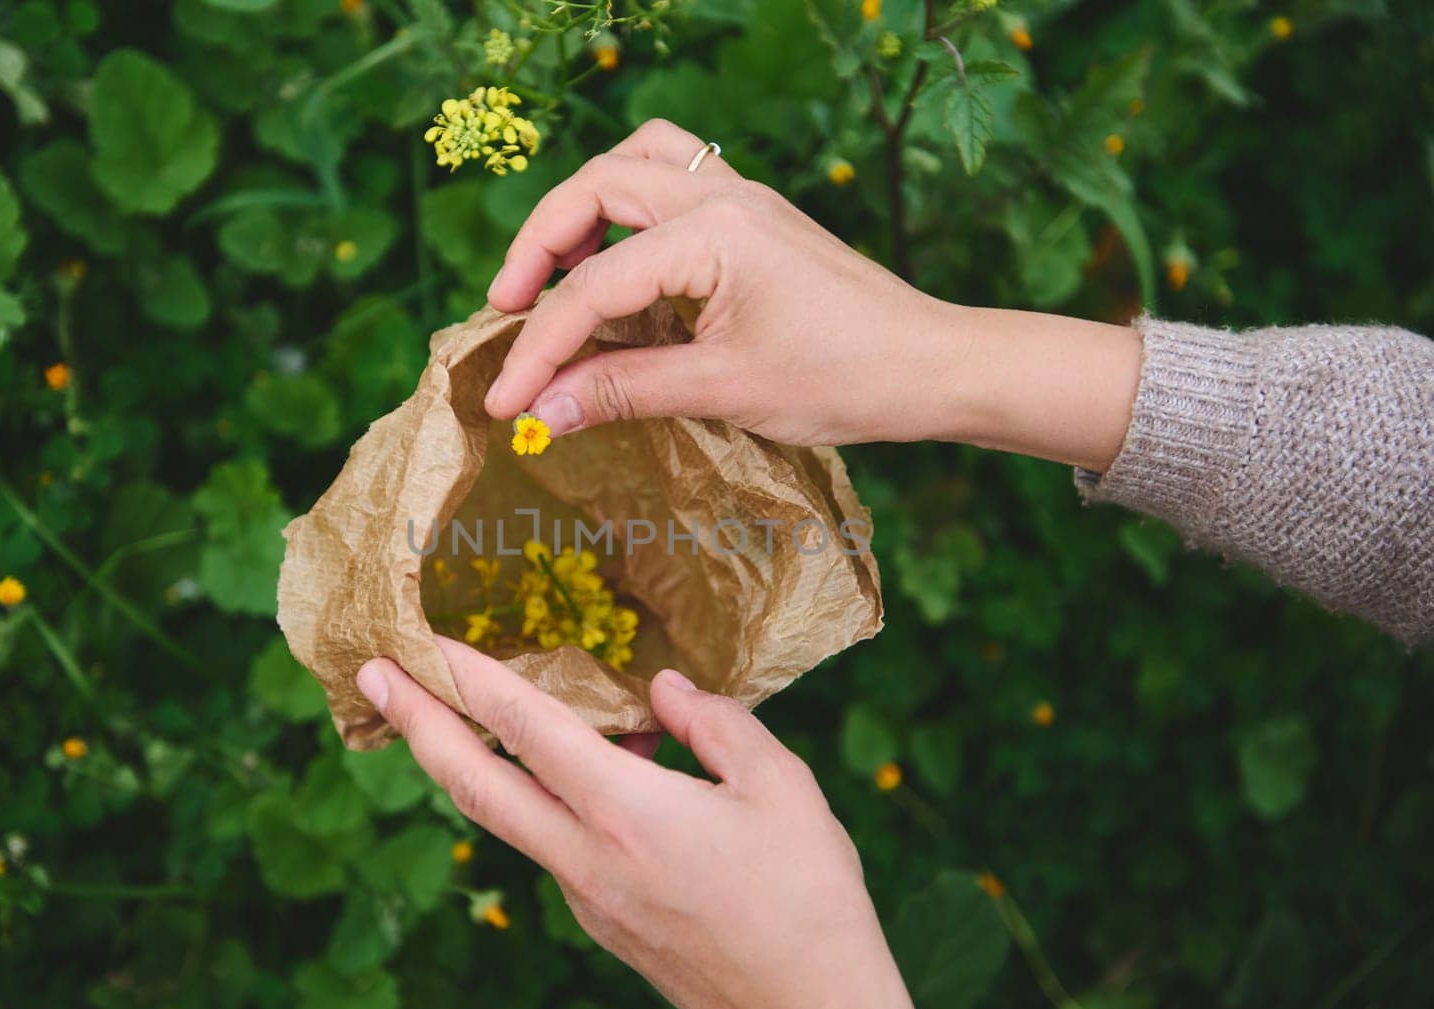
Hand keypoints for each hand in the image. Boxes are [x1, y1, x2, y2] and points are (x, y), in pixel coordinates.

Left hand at [356, 639, 928, 1008]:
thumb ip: (715, 723)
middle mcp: (587, 859)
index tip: (420, 639)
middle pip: (473, 784)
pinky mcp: (602, 927)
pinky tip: (598, 772)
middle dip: (415, 724)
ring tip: (464, 709)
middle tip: (370, 675)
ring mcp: (586, 901)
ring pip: (507, 819)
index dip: (468, 675)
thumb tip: (661, 691)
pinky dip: (546, 799)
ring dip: (470, 762)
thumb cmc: (811, 901)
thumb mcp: (782, 788)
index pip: (525, 727)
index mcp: (628, 814)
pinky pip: (555, 846)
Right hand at [485, 119, 1143, 470]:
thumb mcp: (724, 391)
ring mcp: (743, 198)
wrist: (935, 366)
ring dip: (584, 211)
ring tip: (558, 274)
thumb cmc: (845, 379)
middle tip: (510, 311)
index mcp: (713, 231)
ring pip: (636, 164)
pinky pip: (675, 183)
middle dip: (540, 248)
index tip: (503, 402)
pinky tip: (623, 268)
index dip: (539, 348)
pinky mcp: (757, 218)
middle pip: (596, 187)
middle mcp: (723, 196)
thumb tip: (539, 413)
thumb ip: (623, 392)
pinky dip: (630, 214)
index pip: (594, 285)